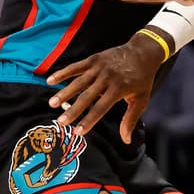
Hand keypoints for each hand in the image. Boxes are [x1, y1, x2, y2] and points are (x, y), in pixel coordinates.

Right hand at [47, 32, 164, 141]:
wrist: (144, 52)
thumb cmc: (142, 79)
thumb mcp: (141, 99)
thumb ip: (131, 119)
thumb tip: (126, 140)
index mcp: (120, 88)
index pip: (102, 107)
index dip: (89, 120)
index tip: (78, 131)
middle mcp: (108, 78)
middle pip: (87, 96)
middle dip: (73, 109)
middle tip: (61, 122)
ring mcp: (100, 67)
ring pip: (79, 81)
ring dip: (65, 92)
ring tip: (52, 104)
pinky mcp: (94, 59)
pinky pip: (76, 66)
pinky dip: (63, 73)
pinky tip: (50, 80)